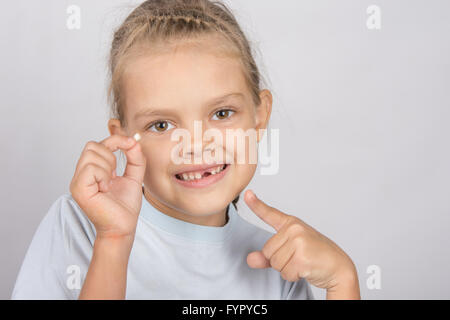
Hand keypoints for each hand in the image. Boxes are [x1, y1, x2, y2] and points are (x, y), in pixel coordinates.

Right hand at [70, 134, 145, 240]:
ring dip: (108, 167)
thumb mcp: (134, 177)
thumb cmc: (125, 207)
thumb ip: (135, 159)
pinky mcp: (78, 189)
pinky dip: (103, 176)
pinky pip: (90, 168)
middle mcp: (81, 174)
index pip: (97, 144)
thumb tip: (134, 142)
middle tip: (115, 174)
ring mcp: (77, 181)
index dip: (116, 139)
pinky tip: (105, 188)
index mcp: (92, 171)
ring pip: (91, 154)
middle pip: (92, 145)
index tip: (131, 144)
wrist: (123, 227)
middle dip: (111, 155)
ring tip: (109, 184)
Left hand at [244, 190, 359, 298]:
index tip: (247, 194)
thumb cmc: (315, 256)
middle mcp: (294, 229)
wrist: (339, 267)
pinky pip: (285, 273)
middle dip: (279, 261)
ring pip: (275, 264)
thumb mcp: (289, 252)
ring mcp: (299, 242)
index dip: (256, 204)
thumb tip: (250, 259)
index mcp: (291, 224)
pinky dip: (293, 276)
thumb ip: (267, 255)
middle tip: (298, 257)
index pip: (270, 213)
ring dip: (287, 269)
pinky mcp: (302, 258)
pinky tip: (306, 269)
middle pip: (268, 251)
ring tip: (303, 262)